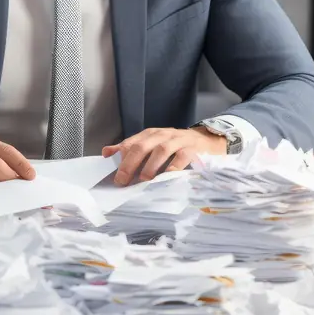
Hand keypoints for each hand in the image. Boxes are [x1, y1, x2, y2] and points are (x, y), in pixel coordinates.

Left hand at [102, 126, 226, 185]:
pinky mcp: (192, 148)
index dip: (121, 157)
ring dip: (151, 165)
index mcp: (150, 135)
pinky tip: (168, 176)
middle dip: (131, 163)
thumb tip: (106, 152)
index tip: (114, 175)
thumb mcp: (152, 145)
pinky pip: (182, 155)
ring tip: (144, 179)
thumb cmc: (176, 146)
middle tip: (123, 180)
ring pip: (161, 149)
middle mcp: (162, 135)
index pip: (132, 143)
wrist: (207, 141)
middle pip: (143, 146)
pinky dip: (174, 166)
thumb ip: (130, 149)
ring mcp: (178, 140)